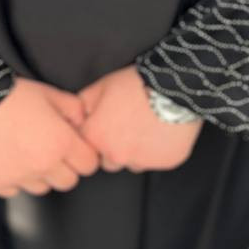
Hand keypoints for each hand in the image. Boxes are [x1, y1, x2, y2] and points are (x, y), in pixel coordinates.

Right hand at [0, 75, 100, 196]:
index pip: (89, 165)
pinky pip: (14, 190)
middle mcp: (43, 165)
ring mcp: (19, 177)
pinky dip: (13, 179)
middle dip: (64, 168)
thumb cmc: (11, 95)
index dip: (83, 155)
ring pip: (42, 188)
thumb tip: (82, 123)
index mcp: (61, 143)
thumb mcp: (49, 93)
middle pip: (68, 182)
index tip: (74, 148)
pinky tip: (7, 158)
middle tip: (49, 150)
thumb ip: (74, 109)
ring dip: (39, 175)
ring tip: (26, 152)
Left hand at [78, 66, 202, 172]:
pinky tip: (162, 131)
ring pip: (134, 162)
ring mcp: (141, 161)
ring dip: (137, 150)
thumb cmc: (136, 85)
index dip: (98, 134)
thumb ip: (82, 105)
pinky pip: (158, 160)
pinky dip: (159, 150)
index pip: (87, 147)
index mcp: (96, 138)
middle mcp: (116, 155)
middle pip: (109, 160)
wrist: (173, 87)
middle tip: (128, 125)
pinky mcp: (165, 163)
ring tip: (147, 127)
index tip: (107, 124)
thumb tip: (75, 116)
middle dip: (116, 147)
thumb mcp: (100, 86)